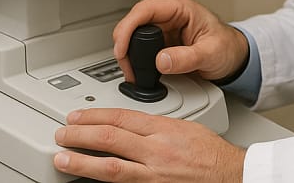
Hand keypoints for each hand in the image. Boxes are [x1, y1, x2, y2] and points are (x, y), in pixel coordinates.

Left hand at [53, 108, 244, 181]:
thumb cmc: (212, 154)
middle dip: (80, 135)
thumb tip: (128, 125)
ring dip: (82, 162)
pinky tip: (90, 182)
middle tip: (60, 134)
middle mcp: (156, 152)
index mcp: (163, 130)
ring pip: (111, 168)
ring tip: (62, 159)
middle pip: (110, 139)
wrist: (233, 176)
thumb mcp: (183, 126)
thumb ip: (154, 125)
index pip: (120, 117)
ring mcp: (155, 176)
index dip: (93, 116)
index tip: (75, 117)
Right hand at [113, 0, 248, 83]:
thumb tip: (162, 61)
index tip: (122, 48)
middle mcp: (167, 14)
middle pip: (133, 22)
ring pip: (133, 35)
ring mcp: (162, 27)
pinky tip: (138, 71)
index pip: (145, 9)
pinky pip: (139, 47)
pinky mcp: (159, 41)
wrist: (234, 57)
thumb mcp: (211, 54)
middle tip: (127, 67)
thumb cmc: (227, 48)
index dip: (128, 27)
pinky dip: (135, 59)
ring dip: (128, 53)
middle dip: (124, 44)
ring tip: (133, 72)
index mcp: (179, 7)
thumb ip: (187, 58)